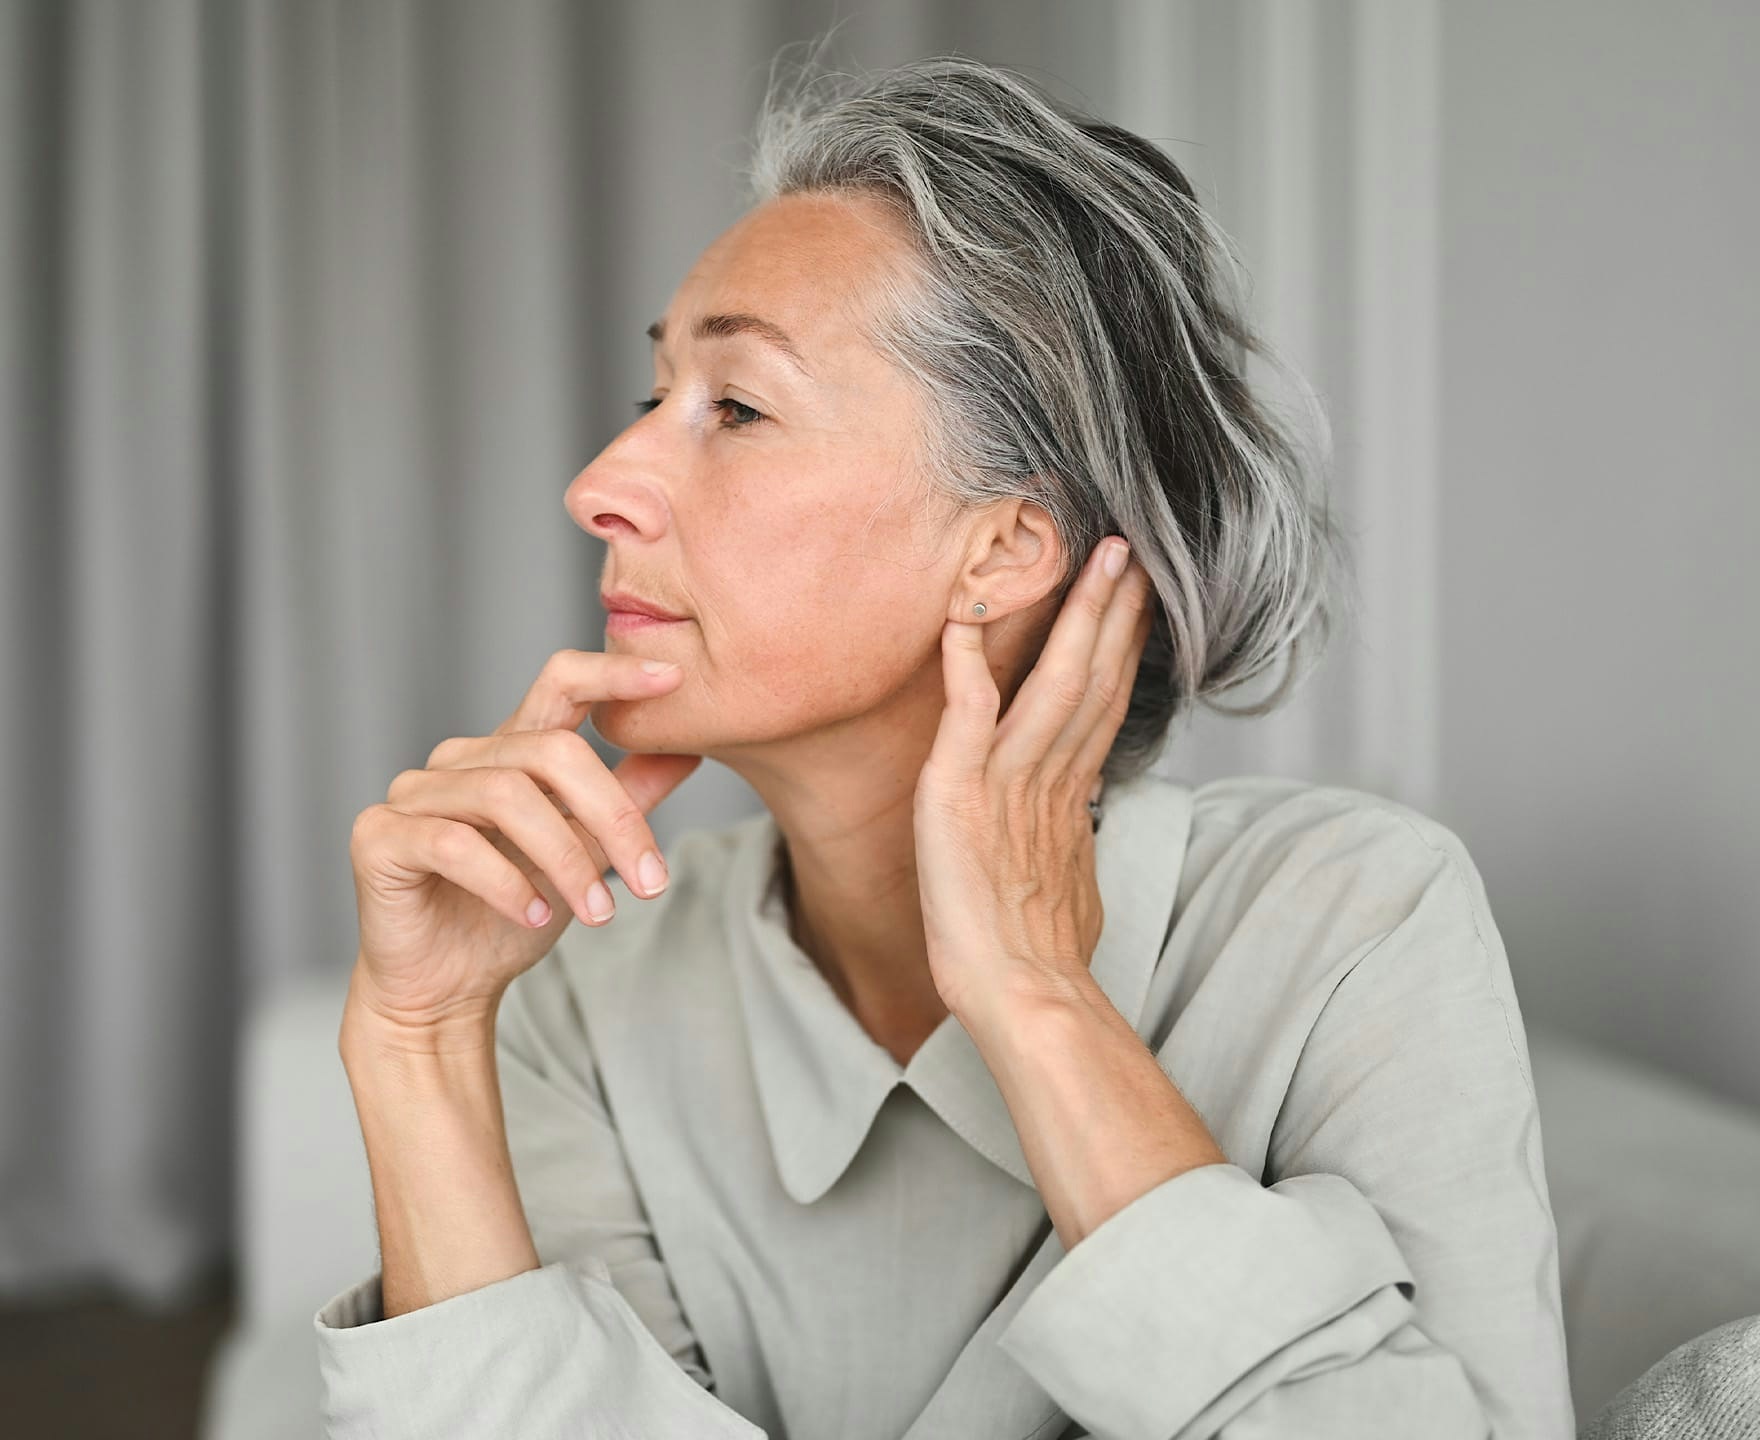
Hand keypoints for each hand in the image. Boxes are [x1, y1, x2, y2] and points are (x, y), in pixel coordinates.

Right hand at [346, 649, 700, 1038]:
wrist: (447, 988)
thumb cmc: (515, 914)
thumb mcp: (588, 853)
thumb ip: (627, 799)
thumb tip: (687, 750)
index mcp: (512, 750)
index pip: (560, 683)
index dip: (613, 674)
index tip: (673, 678)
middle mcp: (460, 759)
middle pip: (551, 752)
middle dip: (612, 817)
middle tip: (650, 881)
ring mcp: (415, 792)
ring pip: (507, 797)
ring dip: (566, 860)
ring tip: (597, 914)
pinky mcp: (380, 836)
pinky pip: (453, 843)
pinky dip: (505, 883)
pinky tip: (534, 916)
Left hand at [914, 536, 1152, 1021]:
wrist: (1022, 995)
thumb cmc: (1040, 956)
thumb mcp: (1069, 882)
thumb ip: (1071, 838)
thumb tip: (1080, 826)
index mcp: (1071, 794)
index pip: (1105, 701)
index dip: (1123, 646)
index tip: (1143, 597)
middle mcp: (1048, 778)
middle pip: (1094, 677)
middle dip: (1115, 611)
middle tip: (1133, 550)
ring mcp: (1008, 782)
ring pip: (1053, 682)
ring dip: (1073, 616)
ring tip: (1093, 559)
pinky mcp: (960, 792)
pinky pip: (966, 715)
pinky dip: (967, 664)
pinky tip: (963, 616)